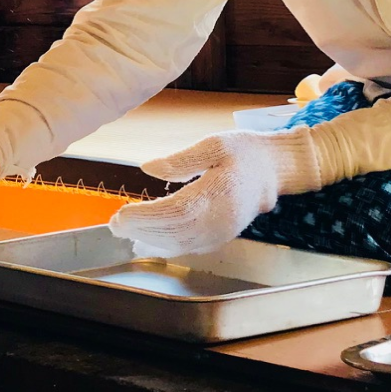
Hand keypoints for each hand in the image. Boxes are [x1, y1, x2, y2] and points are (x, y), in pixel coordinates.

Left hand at [108, 127, 321, 257]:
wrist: (275, 169)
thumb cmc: (244, 152)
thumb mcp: (213, 145)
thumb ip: (180, 160)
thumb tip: (147, 168)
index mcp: (219, 192)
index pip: (176, 212)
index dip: (146, 217)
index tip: (121, 214)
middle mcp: (221, 219)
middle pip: (175, 232)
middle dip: (142, 229)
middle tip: (115, 224)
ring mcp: (223, 232)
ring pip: (181, 244)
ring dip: (150, 240)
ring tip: (126, 231)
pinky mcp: (222, 237)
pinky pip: (190, 247)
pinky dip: (166, 245)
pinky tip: (147, 241)